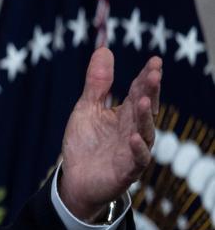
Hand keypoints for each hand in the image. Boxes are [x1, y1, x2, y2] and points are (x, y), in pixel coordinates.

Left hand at [59, 48, 161, 220]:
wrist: (75, 179)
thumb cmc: (85, 143)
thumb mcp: (87, 108)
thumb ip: (97, 83)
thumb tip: (104, 49)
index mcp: (124, 113)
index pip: (138, 91)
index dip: (146, 77)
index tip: (155, 61)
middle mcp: (133, 129)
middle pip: (145, 108)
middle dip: (150, 92)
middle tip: (154, 74)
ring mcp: (132, 150)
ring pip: (145, 131)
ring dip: (144, 117)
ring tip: (142, 101)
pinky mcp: (127, 170)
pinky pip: (137, 159)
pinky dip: (137, 148)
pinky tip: (134, 137)